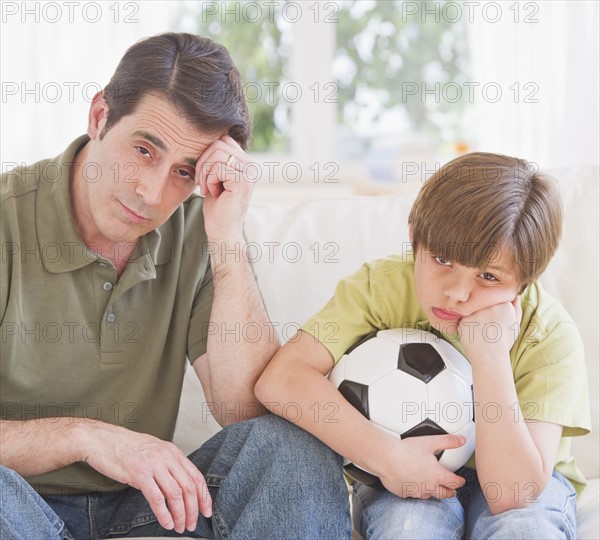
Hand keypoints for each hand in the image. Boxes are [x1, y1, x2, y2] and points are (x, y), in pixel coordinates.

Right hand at [82, 423, 211, 533]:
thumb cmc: (126, 448)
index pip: (196, 476)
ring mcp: (154, 464)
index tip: (206, 510)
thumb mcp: (154, 452)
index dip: (204, 496)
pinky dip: (164, 514)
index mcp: (173, 452)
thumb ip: (168, 465)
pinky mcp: (139, 474)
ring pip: (175, 494)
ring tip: (180, 527)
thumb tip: (179, 486)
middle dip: (193, 509)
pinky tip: (167, 523)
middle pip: (189, 487)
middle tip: (192, 524)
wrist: (103, 440)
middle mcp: (167, 457)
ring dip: (180, 514)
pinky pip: (157, 498)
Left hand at [195, 135, 257, 241]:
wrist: (222, 231)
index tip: (203, 174)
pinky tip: (212, 193)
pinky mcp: (243, 182)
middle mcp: (252, 166)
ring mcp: (250, 174)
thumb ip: (217, 159)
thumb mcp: (216, 177)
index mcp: (247, 163)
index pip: (223, 140)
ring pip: (218, 154)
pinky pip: (219, 167)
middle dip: (204, 162)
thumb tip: (207, 138)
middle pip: (219, 144)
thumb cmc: (217, 206)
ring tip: (207, 188)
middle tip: (201, 182)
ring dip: (206, 171)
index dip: (207, 154)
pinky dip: (209, 180)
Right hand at [376, 434, 465, 498]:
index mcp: (437, 475)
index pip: (454, 482)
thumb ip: (448, 441)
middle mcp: (428, 486)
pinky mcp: (404, 493)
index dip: (459, 481)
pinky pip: (412, 495)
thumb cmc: (406, 450)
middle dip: (450, 492)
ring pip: (429, 496)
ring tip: (433, 489)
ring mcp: (416, 491)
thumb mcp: (430, 442)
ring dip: (433, 493)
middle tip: (452, 491)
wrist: (386, 458)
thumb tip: (461, 440)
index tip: (460, 481)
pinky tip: (413, 486)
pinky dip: (415, 491)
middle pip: (444, 494)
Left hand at [458, 296, 521, 363]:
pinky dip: (468, 325)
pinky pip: (464, 318)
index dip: (496, 309)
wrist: (490, 357)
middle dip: (485, 311)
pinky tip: (474, 334)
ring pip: (474, 309)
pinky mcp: (463, 319)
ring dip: (476, 317)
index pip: (496, 299)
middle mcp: (489, 305)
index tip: (496, 317)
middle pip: (484, 302)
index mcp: (504, 304)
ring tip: (481, 331)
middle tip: (488, 326)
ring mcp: (475, 311)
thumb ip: (516, 308)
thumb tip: (515, 297)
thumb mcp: (515, 325)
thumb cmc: (503, 342)